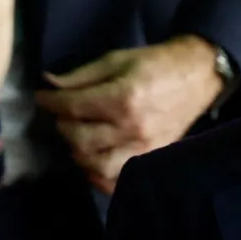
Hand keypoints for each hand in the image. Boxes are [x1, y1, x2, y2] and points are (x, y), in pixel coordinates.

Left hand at [35, 36, 223, 193]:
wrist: (198, 76)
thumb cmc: (157, 63)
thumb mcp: (118, 59)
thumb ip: (81, 75)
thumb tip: (48, 83)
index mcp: (124, 97)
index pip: (72, 107)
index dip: (50, 102)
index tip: (42, 98)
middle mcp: (132, 128)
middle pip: (79, 138)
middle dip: (63, 125)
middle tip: (64, 114)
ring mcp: (144, 148)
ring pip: (94, 165)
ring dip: (78, 151)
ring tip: (79, 136)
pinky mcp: (152, 158)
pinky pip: (117, 180)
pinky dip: (98, 176)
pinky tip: (94, 159)